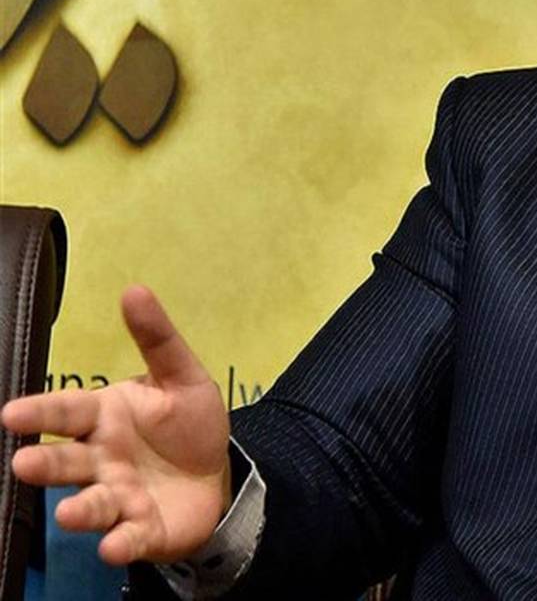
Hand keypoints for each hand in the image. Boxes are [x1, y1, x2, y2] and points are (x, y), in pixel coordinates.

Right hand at [1, 286, 231, 565]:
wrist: (217, 474)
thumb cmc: (186, 424)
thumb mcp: (182, 377)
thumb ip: (158, 339)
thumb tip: (134, 289)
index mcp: (103, 417)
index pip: (66, 412)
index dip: (40, 413)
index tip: (11, 414)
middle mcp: (100, 459)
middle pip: (66, 461)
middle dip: (45, 464)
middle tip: (25, 463)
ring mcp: (117, 496)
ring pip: (90, 503)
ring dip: (79, 509)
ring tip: (70, 512)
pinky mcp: (141, 529)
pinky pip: (127, 537)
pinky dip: (120, 542)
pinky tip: (113, 546)